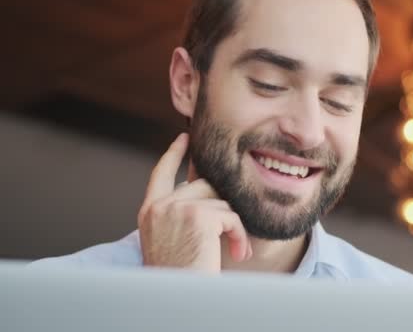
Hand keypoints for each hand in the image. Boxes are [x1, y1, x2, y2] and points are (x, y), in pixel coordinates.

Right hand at [137, 133, 251, 273]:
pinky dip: (239, 234)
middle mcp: (159, 208)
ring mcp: (176, 209)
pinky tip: (237, 251)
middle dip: (223, 208)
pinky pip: (231, 214)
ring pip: (220, 200)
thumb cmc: (183, 277)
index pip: (160, 174)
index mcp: (149, 214)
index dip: (173, 155)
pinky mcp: (198, 216)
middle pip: (202, 185)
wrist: (182, 298)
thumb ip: (186, 214)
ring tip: (236, 250)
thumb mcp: (175, 241)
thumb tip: (211, 189)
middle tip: (234, 237)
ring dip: (234, 226)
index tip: (184, 137)